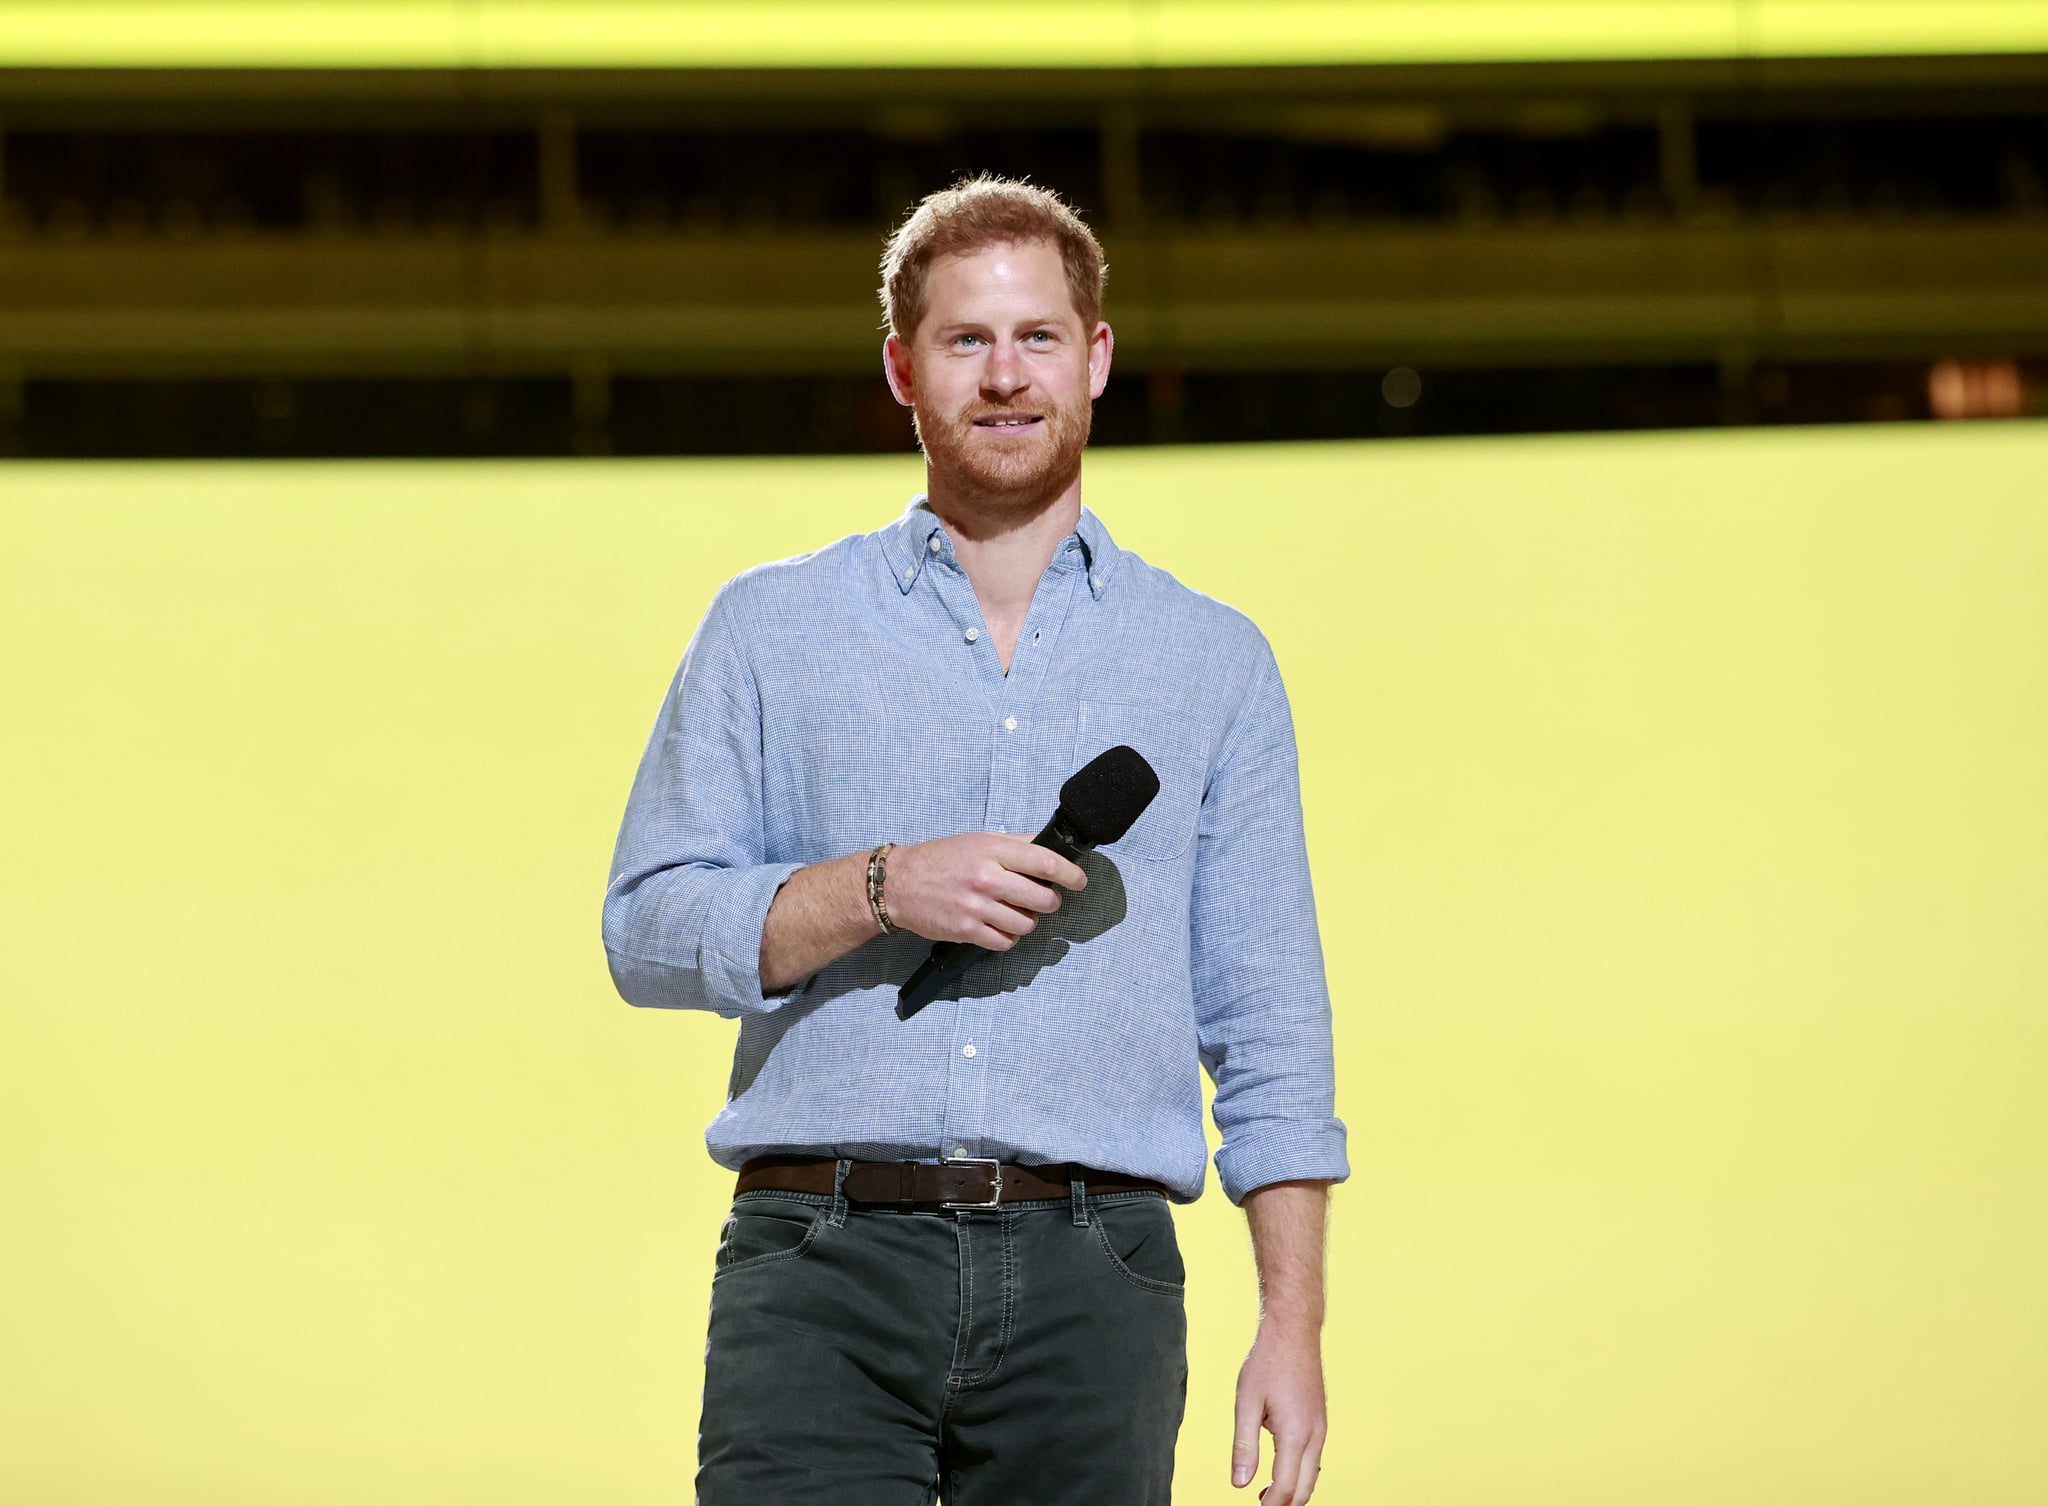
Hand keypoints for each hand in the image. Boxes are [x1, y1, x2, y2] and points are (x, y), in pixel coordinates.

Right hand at [883, 832, 1085, 950]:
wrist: (899, 883)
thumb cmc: (941, 859)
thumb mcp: (979, 840)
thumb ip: (1015, 844)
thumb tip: (1050, 848)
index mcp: (992, 851)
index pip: (1045, 863)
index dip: (1071, 874)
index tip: (1079, 880)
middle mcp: (986, 878)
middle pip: (1042, 899)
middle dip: (1051, 902)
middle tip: (1045, 899)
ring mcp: (976, 907)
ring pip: (1027, 924)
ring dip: (1028, 920)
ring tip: (1015, 911)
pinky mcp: (966, 931)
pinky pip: (1005, 942)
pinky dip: (1009, 936)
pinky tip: (1000, 925)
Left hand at [1232, 1322, 1326, 1505]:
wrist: (1293, 1333)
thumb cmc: (1267, 1363)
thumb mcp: (1246, 1403)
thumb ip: (1243, 1446)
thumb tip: (1239, 1483)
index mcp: (1295, 1434)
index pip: (1285, 1486)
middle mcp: (1314, 1435)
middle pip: (1304, 1487)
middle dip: (1285, 1503)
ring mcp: (1321, 1428)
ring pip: (1312, 1474)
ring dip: (1293, 1489)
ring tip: (1267, 1494)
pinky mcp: (1320, 1420)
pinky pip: (1314, 1458)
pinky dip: (1300, 1472)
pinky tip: (1280, 1467)